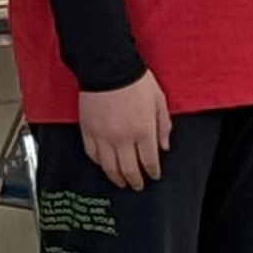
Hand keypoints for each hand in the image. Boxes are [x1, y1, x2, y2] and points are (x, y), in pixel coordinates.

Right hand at [76, 72, 170, 189]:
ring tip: (120, 182)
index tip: (153, 175)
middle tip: (137, 185)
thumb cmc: (135, 81)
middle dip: (135, 181)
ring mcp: (103, 136)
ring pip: (109, 167)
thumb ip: (163, 126)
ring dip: (116, 177)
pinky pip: (92, 154)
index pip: (149, 161)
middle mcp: (123, 138)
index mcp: (143, 131)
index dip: (152, 171)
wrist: (108, 67)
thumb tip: (164, 146)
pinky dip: (99, 163)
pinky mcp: (88, 131)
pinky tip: (104, 165)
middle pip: (129, 169)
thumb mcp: (159, 100)